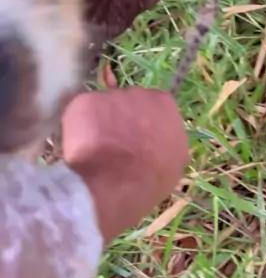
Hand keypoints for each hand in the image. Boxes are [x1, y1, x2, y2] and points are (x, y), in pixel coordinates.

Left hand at [62, 87, 188, 242]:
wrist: (115, 184)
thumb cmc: (150, 179)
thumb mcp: (174, 162)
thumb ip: (167, 142)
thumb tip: (158, 142)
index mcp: (164, 104)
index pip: (154, 107)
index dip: (145, 125)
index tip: (139, 140)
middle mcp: (138, 93)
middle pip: (128, 103)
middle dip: (122, 120)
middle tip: (117, 145)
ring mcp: (109, 96)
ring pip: (103, 107)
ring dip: (100, 124)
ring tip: (96, 151)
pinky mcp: (83, 102)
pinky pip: (81, 114)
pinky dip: (79, 129)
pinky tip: (80, 150)